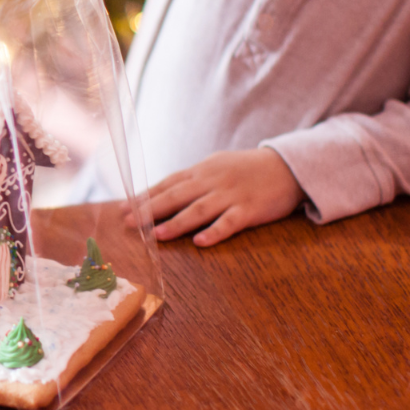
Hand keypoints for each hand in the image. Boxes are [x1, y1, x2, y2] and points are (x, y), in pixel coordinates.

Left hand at [129, 149, 305, 245]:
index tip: (123, 208)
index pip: (168, 184)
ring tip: (156, 235)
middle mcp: (212, 181)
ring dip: (176, 223)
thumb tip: (163, 193)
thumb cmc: (246, 169)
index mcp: (202, 171)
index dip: (145, 196)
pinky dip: (214, 232)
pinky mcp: (250, 209)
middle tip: (128, 223)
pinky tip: (200, 242)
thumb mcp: (217, 167)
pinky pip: (230, 222)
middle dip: (150, 210)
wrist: (287, 166)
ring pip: (199, 210)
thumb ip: (193, 180)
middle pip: (176, 196)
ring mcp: (231, 195)